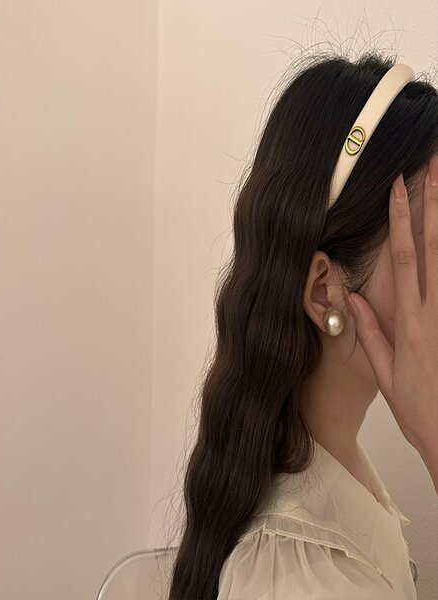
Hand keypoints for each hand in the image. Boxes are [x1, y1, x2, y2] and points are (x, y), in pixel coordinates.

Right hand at [342, 156, 437, 484]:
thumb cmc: (416, 407)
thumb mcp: (384, 372)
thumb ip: (371, 330)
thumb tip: (354, 297)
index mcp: (409, 320)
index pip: (403, 259)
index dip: (400, 221)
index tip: (399, 188)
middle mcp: (433, 312)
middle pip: (434, 249)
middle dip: (433, 206)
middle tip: (435, 169)